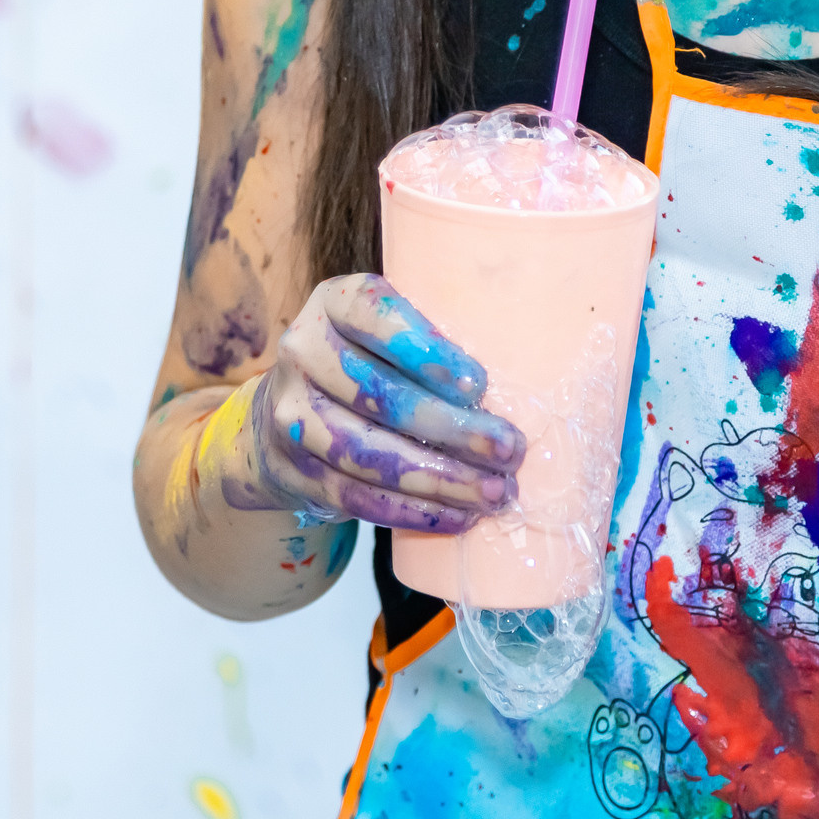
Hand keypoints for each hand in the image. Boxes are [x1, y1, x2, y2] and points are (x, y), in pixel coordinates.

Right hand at [219, 273, 523, 532]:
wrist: (290, 408)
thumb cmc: (375, 358)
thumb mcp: (395, 326)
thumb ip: (440, 336)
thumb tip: (529, 368)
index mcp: (336, 302)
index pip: (375, 315)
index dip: (425, 351)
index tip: (477, 384)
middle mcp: (304, 352)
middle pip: (380, 396)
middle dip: (452, 428)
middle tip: (509, 450)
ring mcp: (292, 415)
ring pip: (369, 455)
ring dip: (439, 479)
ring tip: (494, 491)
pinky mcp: (295, 470)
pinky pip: (355, 497)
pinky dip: (411, 511)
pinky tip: (457, 516)